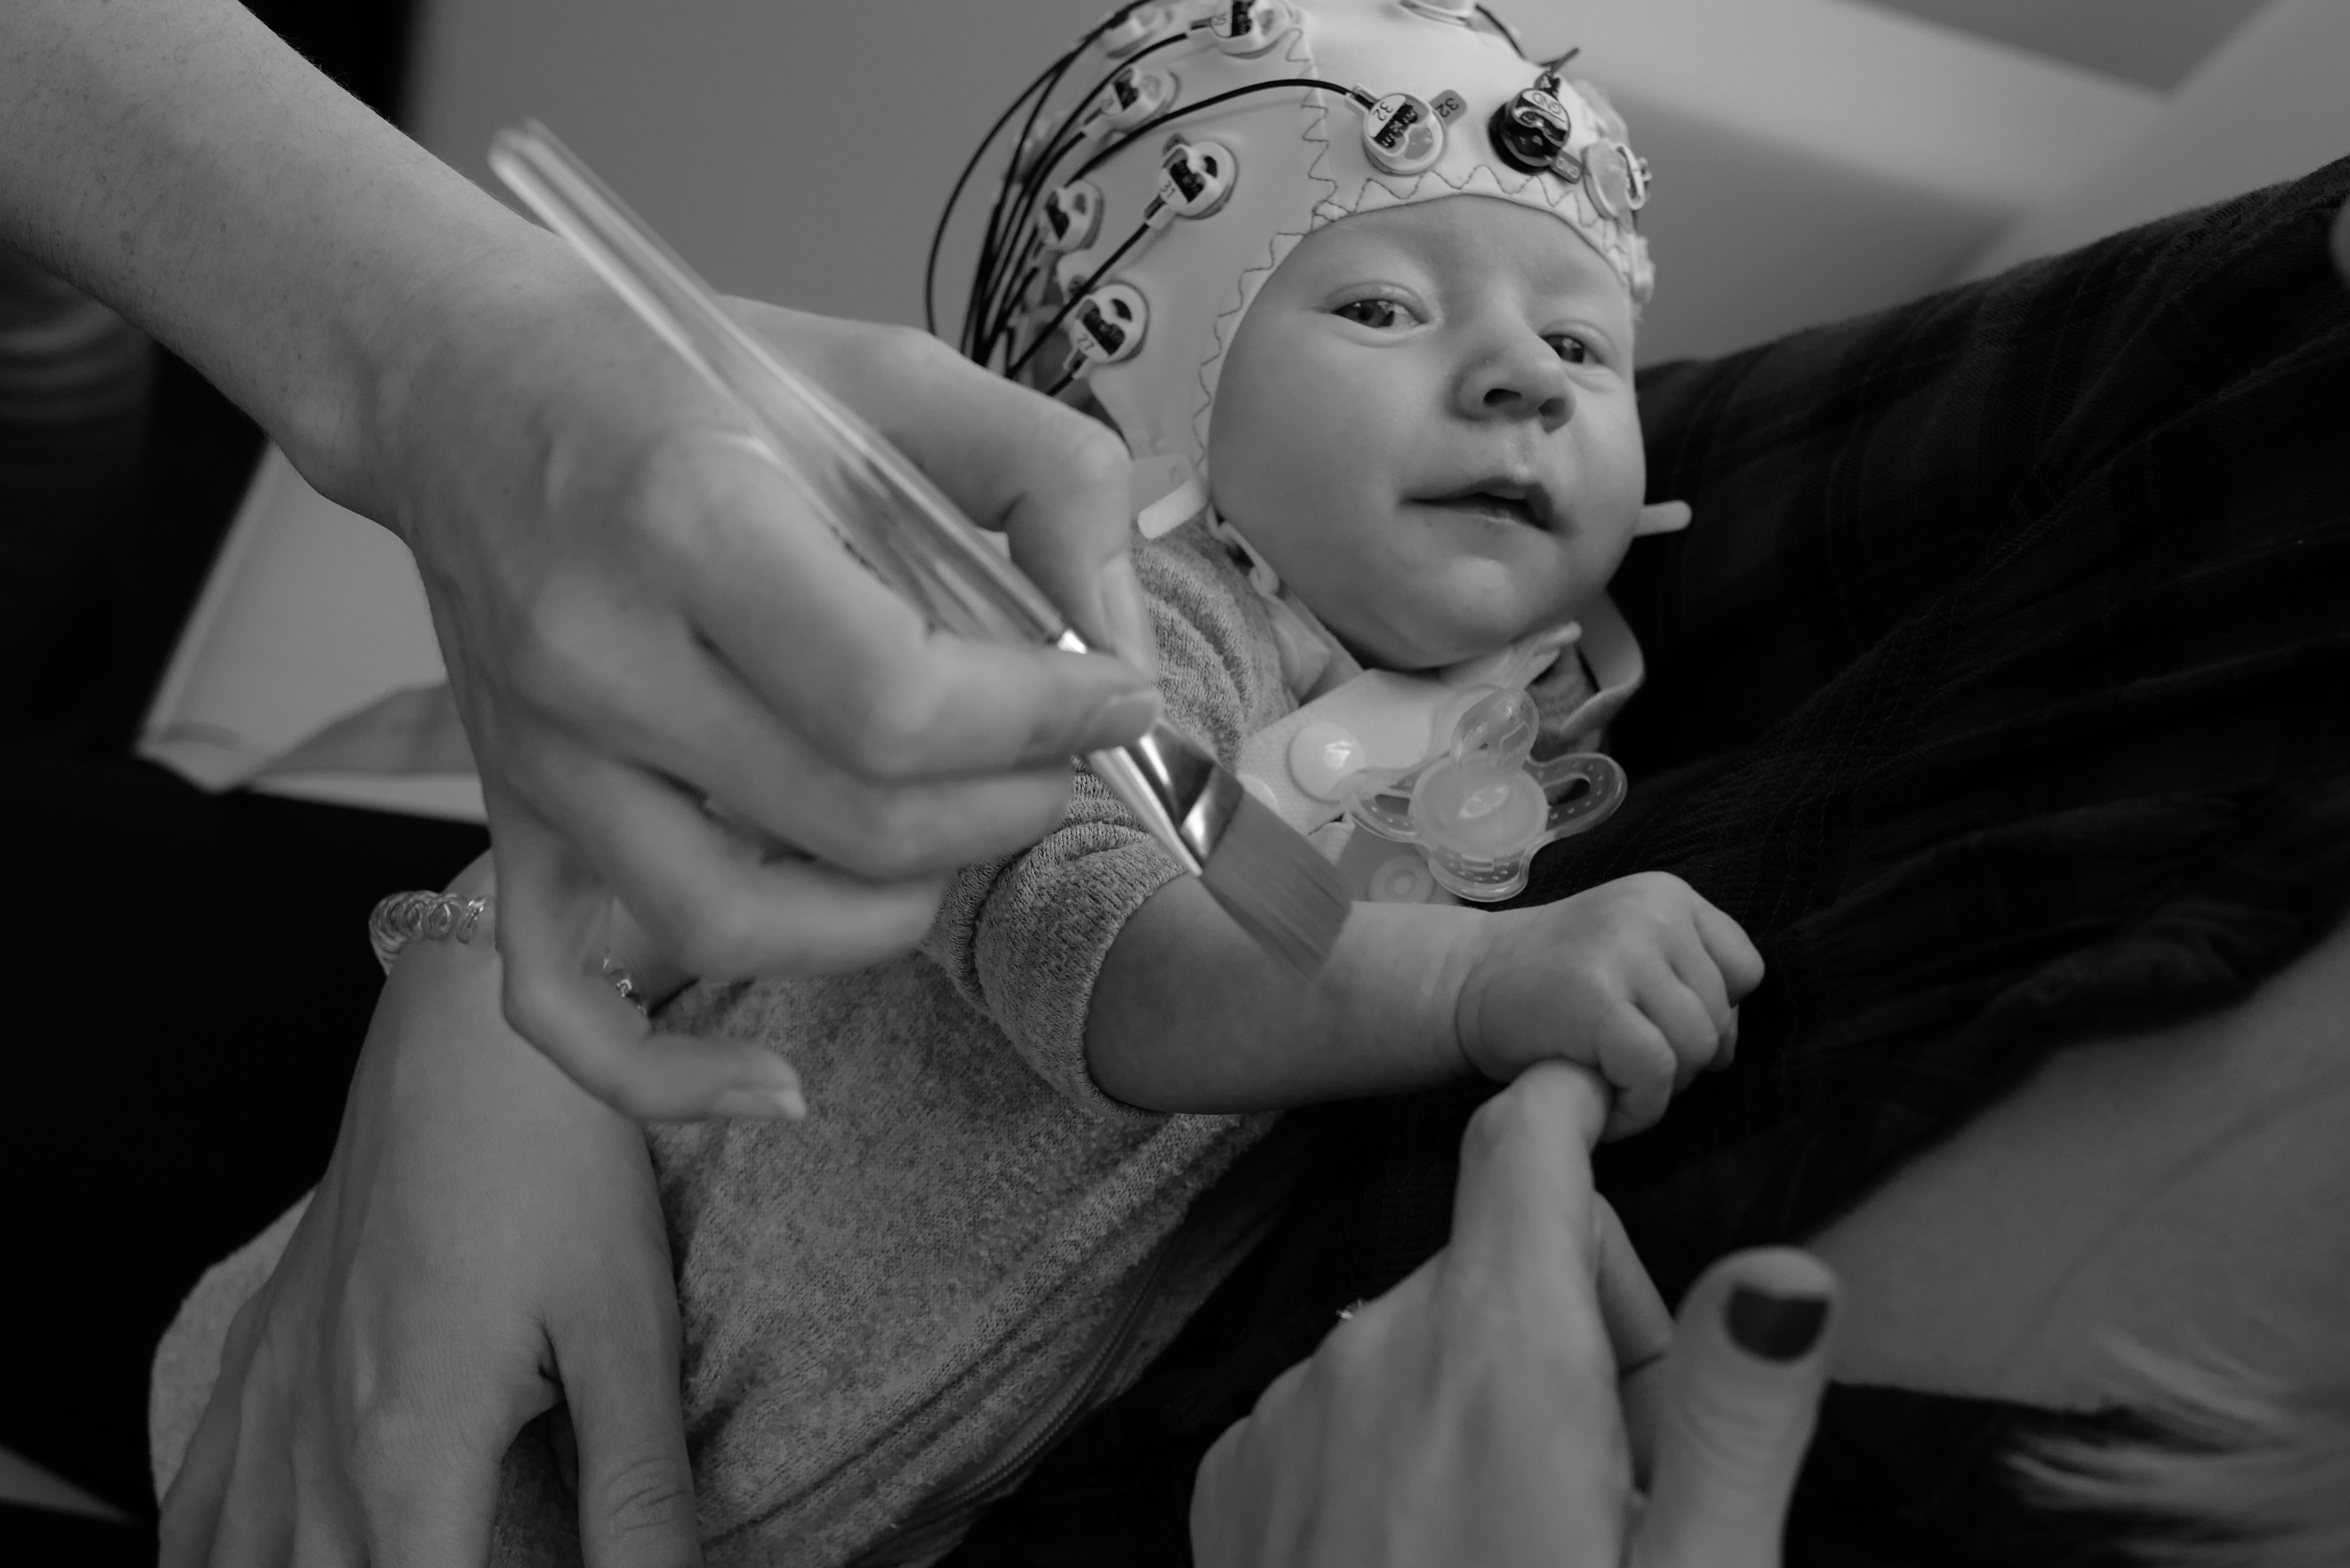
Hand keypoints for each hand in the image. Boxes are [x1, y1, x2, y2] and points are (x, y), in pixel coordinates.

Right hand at [160, 856, 701, 1566]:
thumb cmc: (557, 1170)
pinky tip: (279, 1557)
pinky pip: (194, 1509)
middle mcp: (314, 1449)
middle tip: (479, 1553)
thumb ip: (639, 1493)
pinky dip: (222, 1555)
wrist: (470, 1036)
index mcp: (408, 1455)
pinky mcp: (258, 1358)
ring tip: (403, 1556)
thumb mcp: (626, 1335)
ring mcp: (270, 1405)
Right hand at [351, 241, 1161, 1119]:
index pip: (902, 703)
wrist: (462, 377)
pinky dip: (665, 1075)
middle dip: (1005, 809)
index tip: (1119, 692)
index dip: (1047, 721)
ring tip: (957, 847)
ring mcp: (541, 756)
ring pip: (736, 926)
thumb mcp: (889, 370)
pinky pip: (559, 1001)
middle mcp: (599, 655)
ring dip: (889, 916)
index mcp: (691, 519)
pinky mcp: (510, 815)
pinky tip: (773, 1092)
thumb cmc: (678, 368)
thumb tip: (1123, 635)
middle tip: (1060, 762)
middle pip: (851, 822)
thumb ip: (1046, 477)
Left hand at [1190, 1062, 1835, 1567]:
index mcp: (1499, 1352)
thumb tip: (1787, 1272)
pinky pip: (1340, 1404)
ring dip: (1480, 1403)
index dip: (1576, 1113)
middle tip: (1610, 1490)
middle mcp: (1374, 1348)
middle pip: (1499, 1260)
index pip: (1525, 1147)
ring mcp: (1291, 1411)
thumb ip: (1731, 1414)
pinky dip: (1392, 1452)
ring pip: (1421, 1337)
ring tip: (1515, 1546)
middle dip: (1572, 1336)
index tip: (1609, 1111)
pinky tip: (1427, 1564)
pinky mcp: (1234, 1478)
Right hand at [1455, 872, 1763, 1136]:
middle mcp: (1652, 912)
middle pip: (1720, 1017)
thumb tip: (1727, 1046)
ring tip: (1610, 1083)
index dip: (1712, 1016)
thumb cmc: (1548, 985)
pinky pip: (1655, 1072)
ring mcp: (1624, 949)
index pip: (1744, 971)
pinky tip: (1605, 1107)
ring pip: (1695, 1048)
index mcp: (1668, 895)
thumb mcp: (1626, 951)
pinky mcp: (1597, 997)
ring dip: (1659, 1089)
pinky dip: (1637, 1108)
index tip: (1657, 1030)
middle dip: (1681, 1061)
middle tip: (1620, 1065)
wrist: (1461, 984)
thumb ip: (1682, 976)